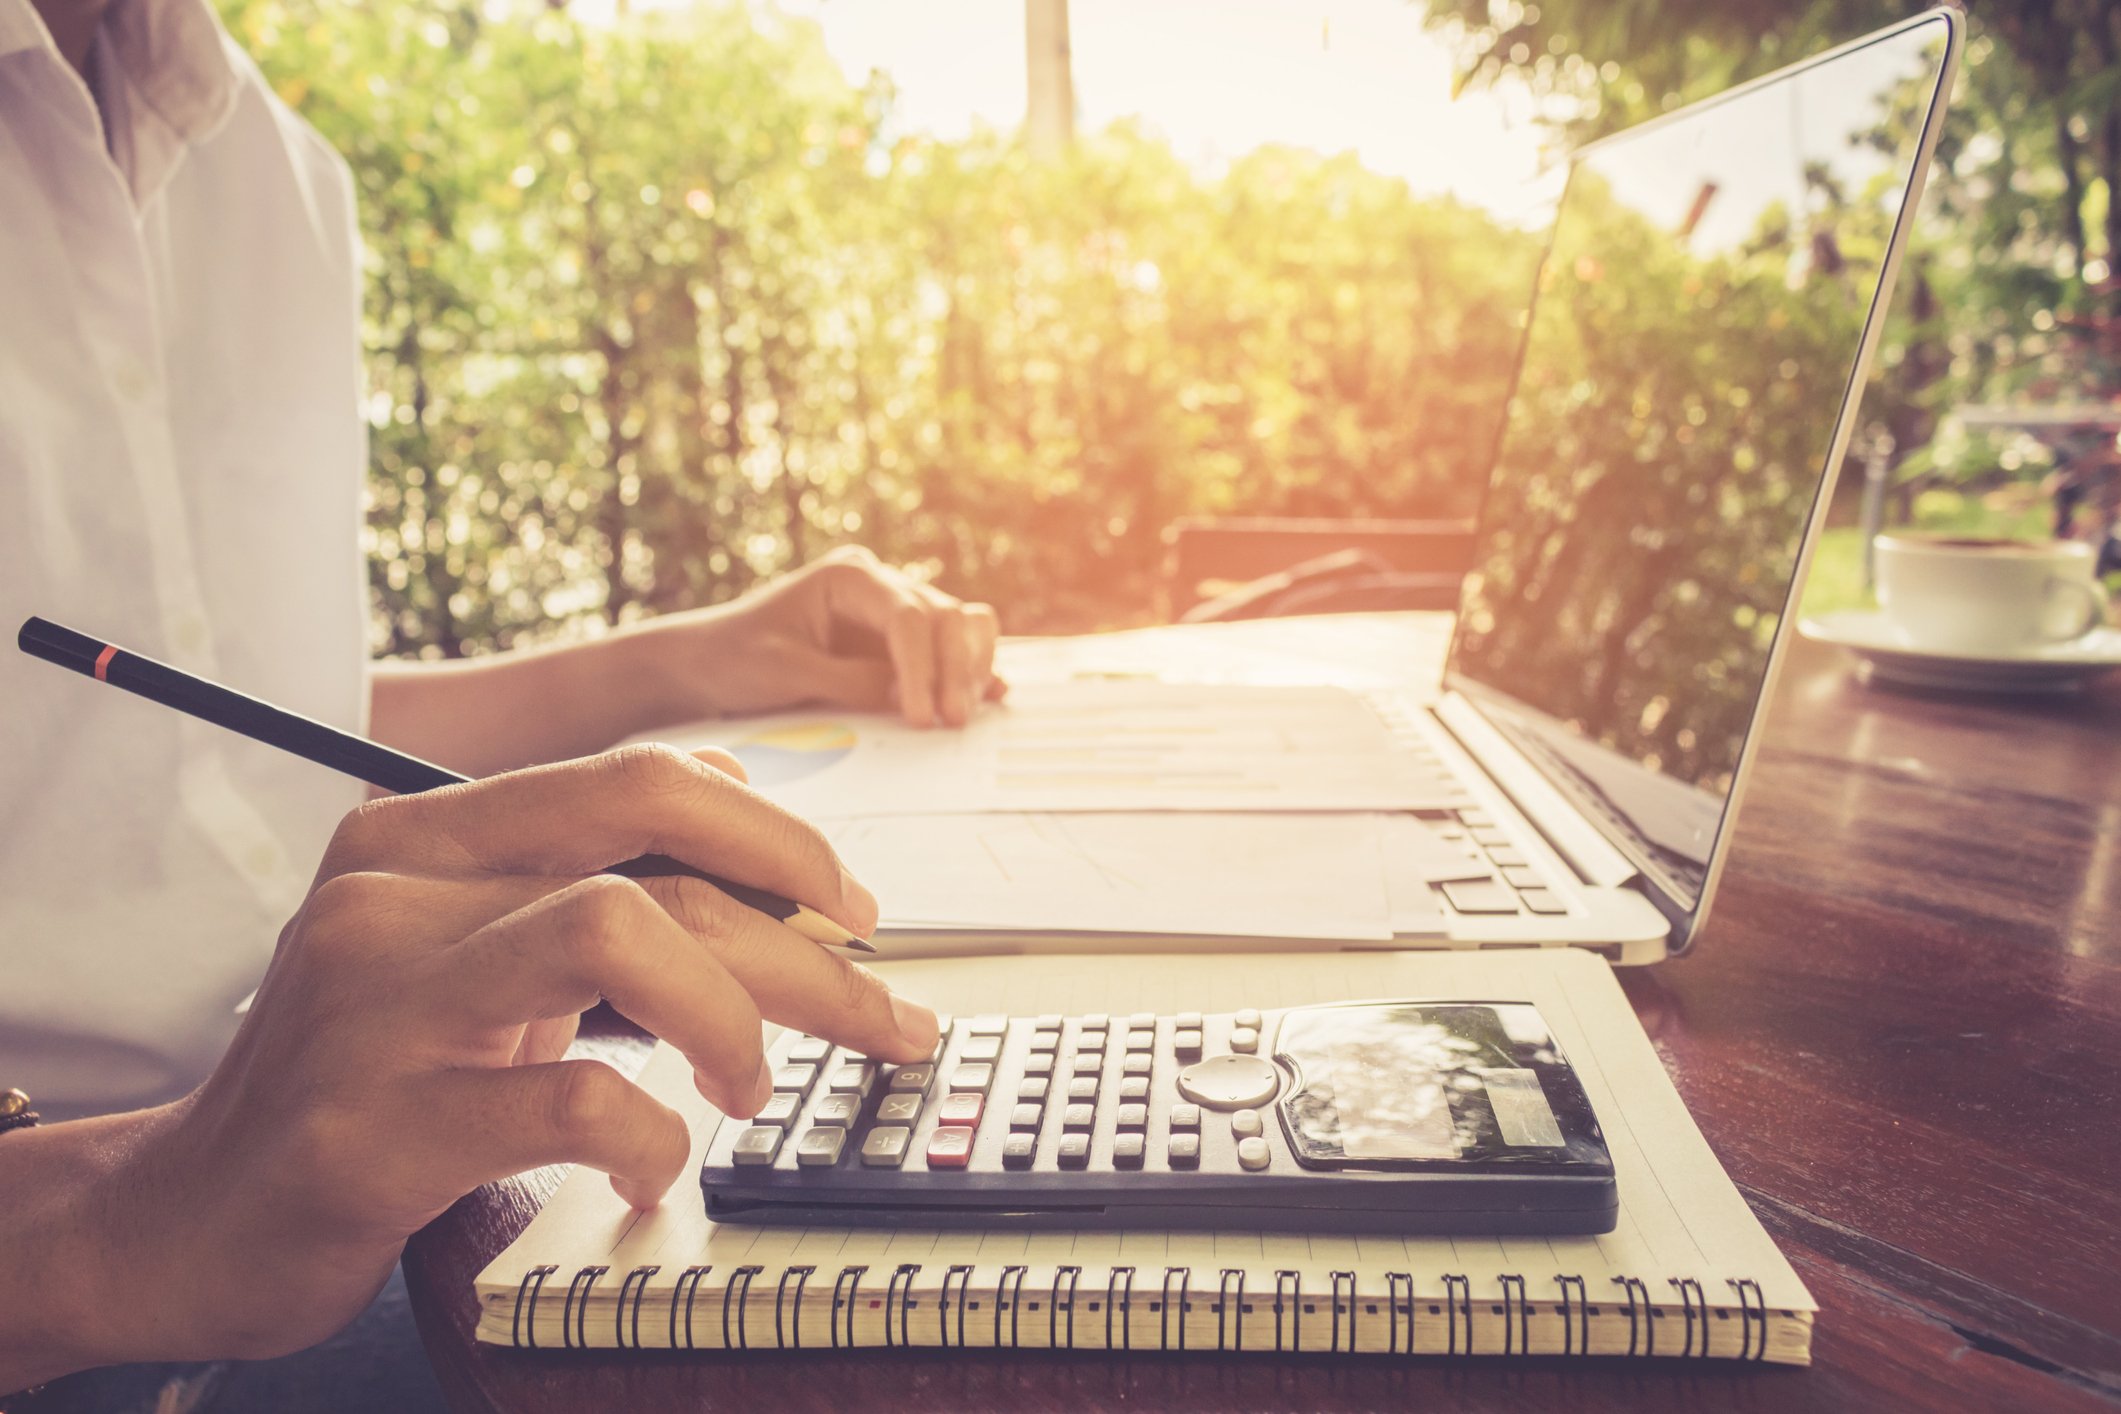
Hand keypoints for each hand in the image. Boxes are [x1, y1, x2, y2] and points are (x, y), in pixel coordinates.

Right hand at [56, 746, 937, 1366]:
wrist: (188, 1216)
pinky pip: (569, 1099)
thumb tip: (748, 805)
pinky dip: (652, 1136)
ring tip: (752, 1089)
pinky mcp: (371, 1127)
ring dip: (733, 1016)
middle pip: (653, 860)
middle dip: (804, 942)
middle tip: (883, 1017)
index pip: (636, 781)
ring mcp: (374, 1006)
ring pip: (616, 932)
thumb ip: (584, 879)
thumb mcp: (466, 952)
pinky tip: (659, 1169)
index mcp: (420, 834)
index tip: (852, 908)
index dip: (776, 831)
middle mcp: (392, 894)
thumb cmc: (366, 1077)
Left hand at [630, 546, 1005, 727]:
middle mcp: (880, 586)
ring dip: (971, 668)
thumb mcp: (787, 672)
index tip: (921, 716)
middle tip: (952, 722)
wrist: (707, 664)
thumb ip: (852, 682)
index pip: (908, 615)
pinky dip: (971, 671)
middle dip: (956, 669)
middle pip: (947, 616)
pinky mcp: (899, 646)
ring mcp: (894, 614)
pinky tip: (988, 697)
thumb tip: (911, 702)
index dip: (923, 667)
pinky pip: (950, 650)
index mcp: (850, 577)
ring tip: (963, 716)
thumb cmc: (735, 658)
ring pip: (961, 627)